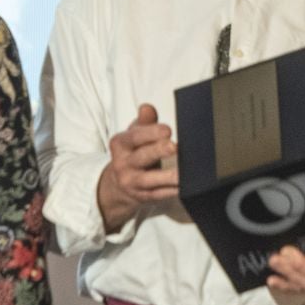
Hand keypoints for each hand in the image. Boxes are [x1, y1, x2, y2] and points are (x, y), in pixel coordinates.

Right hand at [95, 103, 177, 231]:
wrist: (120, 183)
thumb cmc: (133, 153)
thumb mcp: (135, 135)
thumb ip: (144, 122)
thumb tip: (147, 108)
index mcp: (121, 144)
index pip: (135, 137)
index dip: (151, 133)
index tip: (167, 130)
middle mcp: (123, 164)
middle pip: (141, 157)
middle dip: (158, 151)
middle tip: (173, 147)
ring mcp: (132, 182)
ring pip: (149, 180)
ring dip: (167, 176)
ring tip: (182, 173)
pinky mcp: (142, 197)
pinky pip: (158, 195)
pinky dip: (170, 191)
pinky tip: (184, 186)